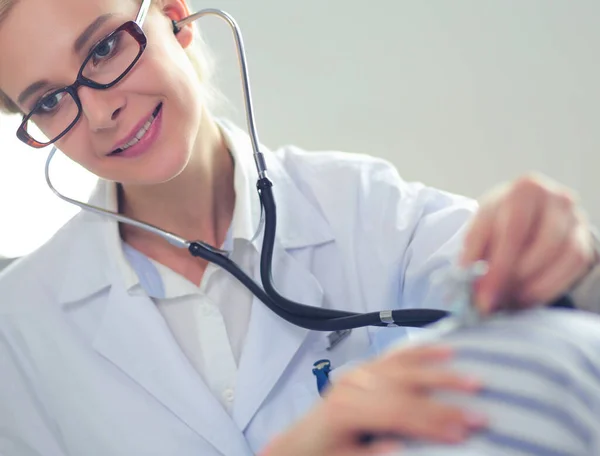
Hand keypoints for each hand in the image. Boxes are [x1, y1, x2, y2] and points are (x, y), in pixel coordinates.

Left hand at [260, 345, 486, 455]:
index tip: (463, 433)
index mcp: (346, 409)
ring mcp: (360, 373)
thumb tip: (402, 446)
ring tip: (474, 378)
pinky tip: (444, 350)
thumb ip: (372, 453)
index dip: (431, 423)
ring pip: (405, 368)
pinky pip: (394, 356)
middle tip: (480, 414)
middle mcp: (354, 385)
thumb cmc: (324, 454)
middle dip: (445, 402)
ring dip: (441, 373)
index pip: (397, 414)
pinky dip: (420, 352)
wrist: (300, 442)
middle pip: (407, 389)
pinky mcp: (364, 368)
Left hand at [461, 173, 596, 312]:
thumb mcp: (481, 229)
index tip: (480, 295)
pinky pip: (573, 268)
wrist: (530, 214)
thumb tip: (468, 285)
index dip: (496, 267)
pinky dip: (548, 288)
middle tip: (491, 300)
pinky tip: (525, 297)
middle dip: (513, 279)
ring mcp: (575, 219)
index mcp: (525, 189)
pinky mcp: (585, 240)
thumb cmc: (499, 222)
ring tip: (505, 298)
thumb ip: (474, 253)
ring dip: (531, 285)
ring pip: (562, 257)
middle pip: (541, 244)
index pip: (512, 230)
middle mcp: (555, 199)